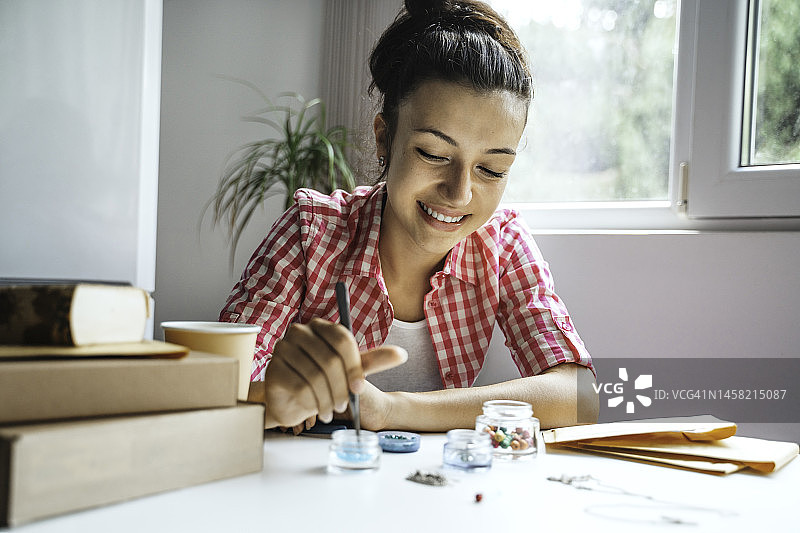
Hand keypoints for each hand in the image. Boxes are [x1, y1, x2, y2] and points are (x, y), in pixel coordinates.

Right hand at [262, 318, 406, 428]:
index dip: (353, 366)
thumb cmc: (323, 382)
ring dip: (328, 399)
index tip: (359, 387)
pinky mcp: (273, 368)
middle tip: (345, 405)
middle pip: (329, 359)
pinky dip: (312, 403)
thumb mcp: (351, 371)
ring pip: (315, 376)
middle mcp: (300, 332)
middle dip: (341, 388)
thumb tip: (401, 354)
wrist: (292, 402)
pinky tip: (317, 410)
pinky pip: (299, 387)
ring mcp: (283, 348)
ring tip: (332, 411)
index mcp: (322, 327)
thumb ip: (373, 361)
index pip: (342, 339)